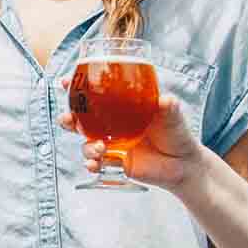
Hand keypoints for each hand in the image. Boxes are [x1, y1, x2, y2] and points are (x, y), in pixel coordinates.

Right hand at [57, 89, 203, 191]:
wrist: (183, 164)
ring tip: (98, 148)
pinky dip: (92, 164)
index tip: (65, 82)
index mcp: (121, 105)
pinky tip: (95, 165)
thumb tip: (165, 100)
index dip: (76, 87)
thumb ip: (168, 106)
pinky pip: (96, 163)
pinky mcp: (115, 162)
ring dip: (85, 145)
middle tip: (67, 118)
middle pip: (81, 118)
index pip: (94, 93)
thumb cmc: (176, 132)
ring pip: (86, 141)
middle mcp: (112, 123)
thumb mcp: (173, 115)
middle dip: (67, 117)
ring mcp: (112, 143)